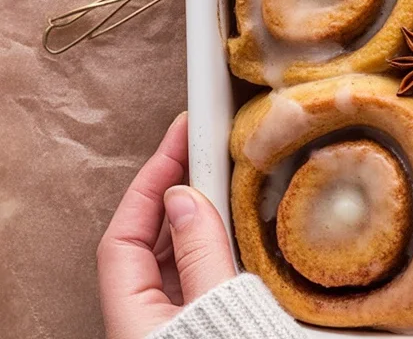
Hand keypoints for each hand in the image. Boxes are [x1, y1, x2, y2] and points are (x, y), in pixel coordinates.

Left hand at [98, 113, 236, 338]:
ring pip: (175, 258)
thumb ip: (200, 257)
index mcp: (135, 319)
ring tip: (223, 176)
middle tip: (203, 147)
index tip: (178, 141)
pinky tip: (239, 225)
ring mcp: (176, 325)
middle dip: (173, 190)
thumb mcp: (214, 312)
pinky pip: (200, 274)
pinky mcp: (203, 327)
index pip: (125, 236)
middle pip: (148, 242)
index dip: (148, 183)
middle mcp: (148, 321)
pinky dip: (216, 242)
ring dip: (197, 213)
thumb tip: (184, 199)